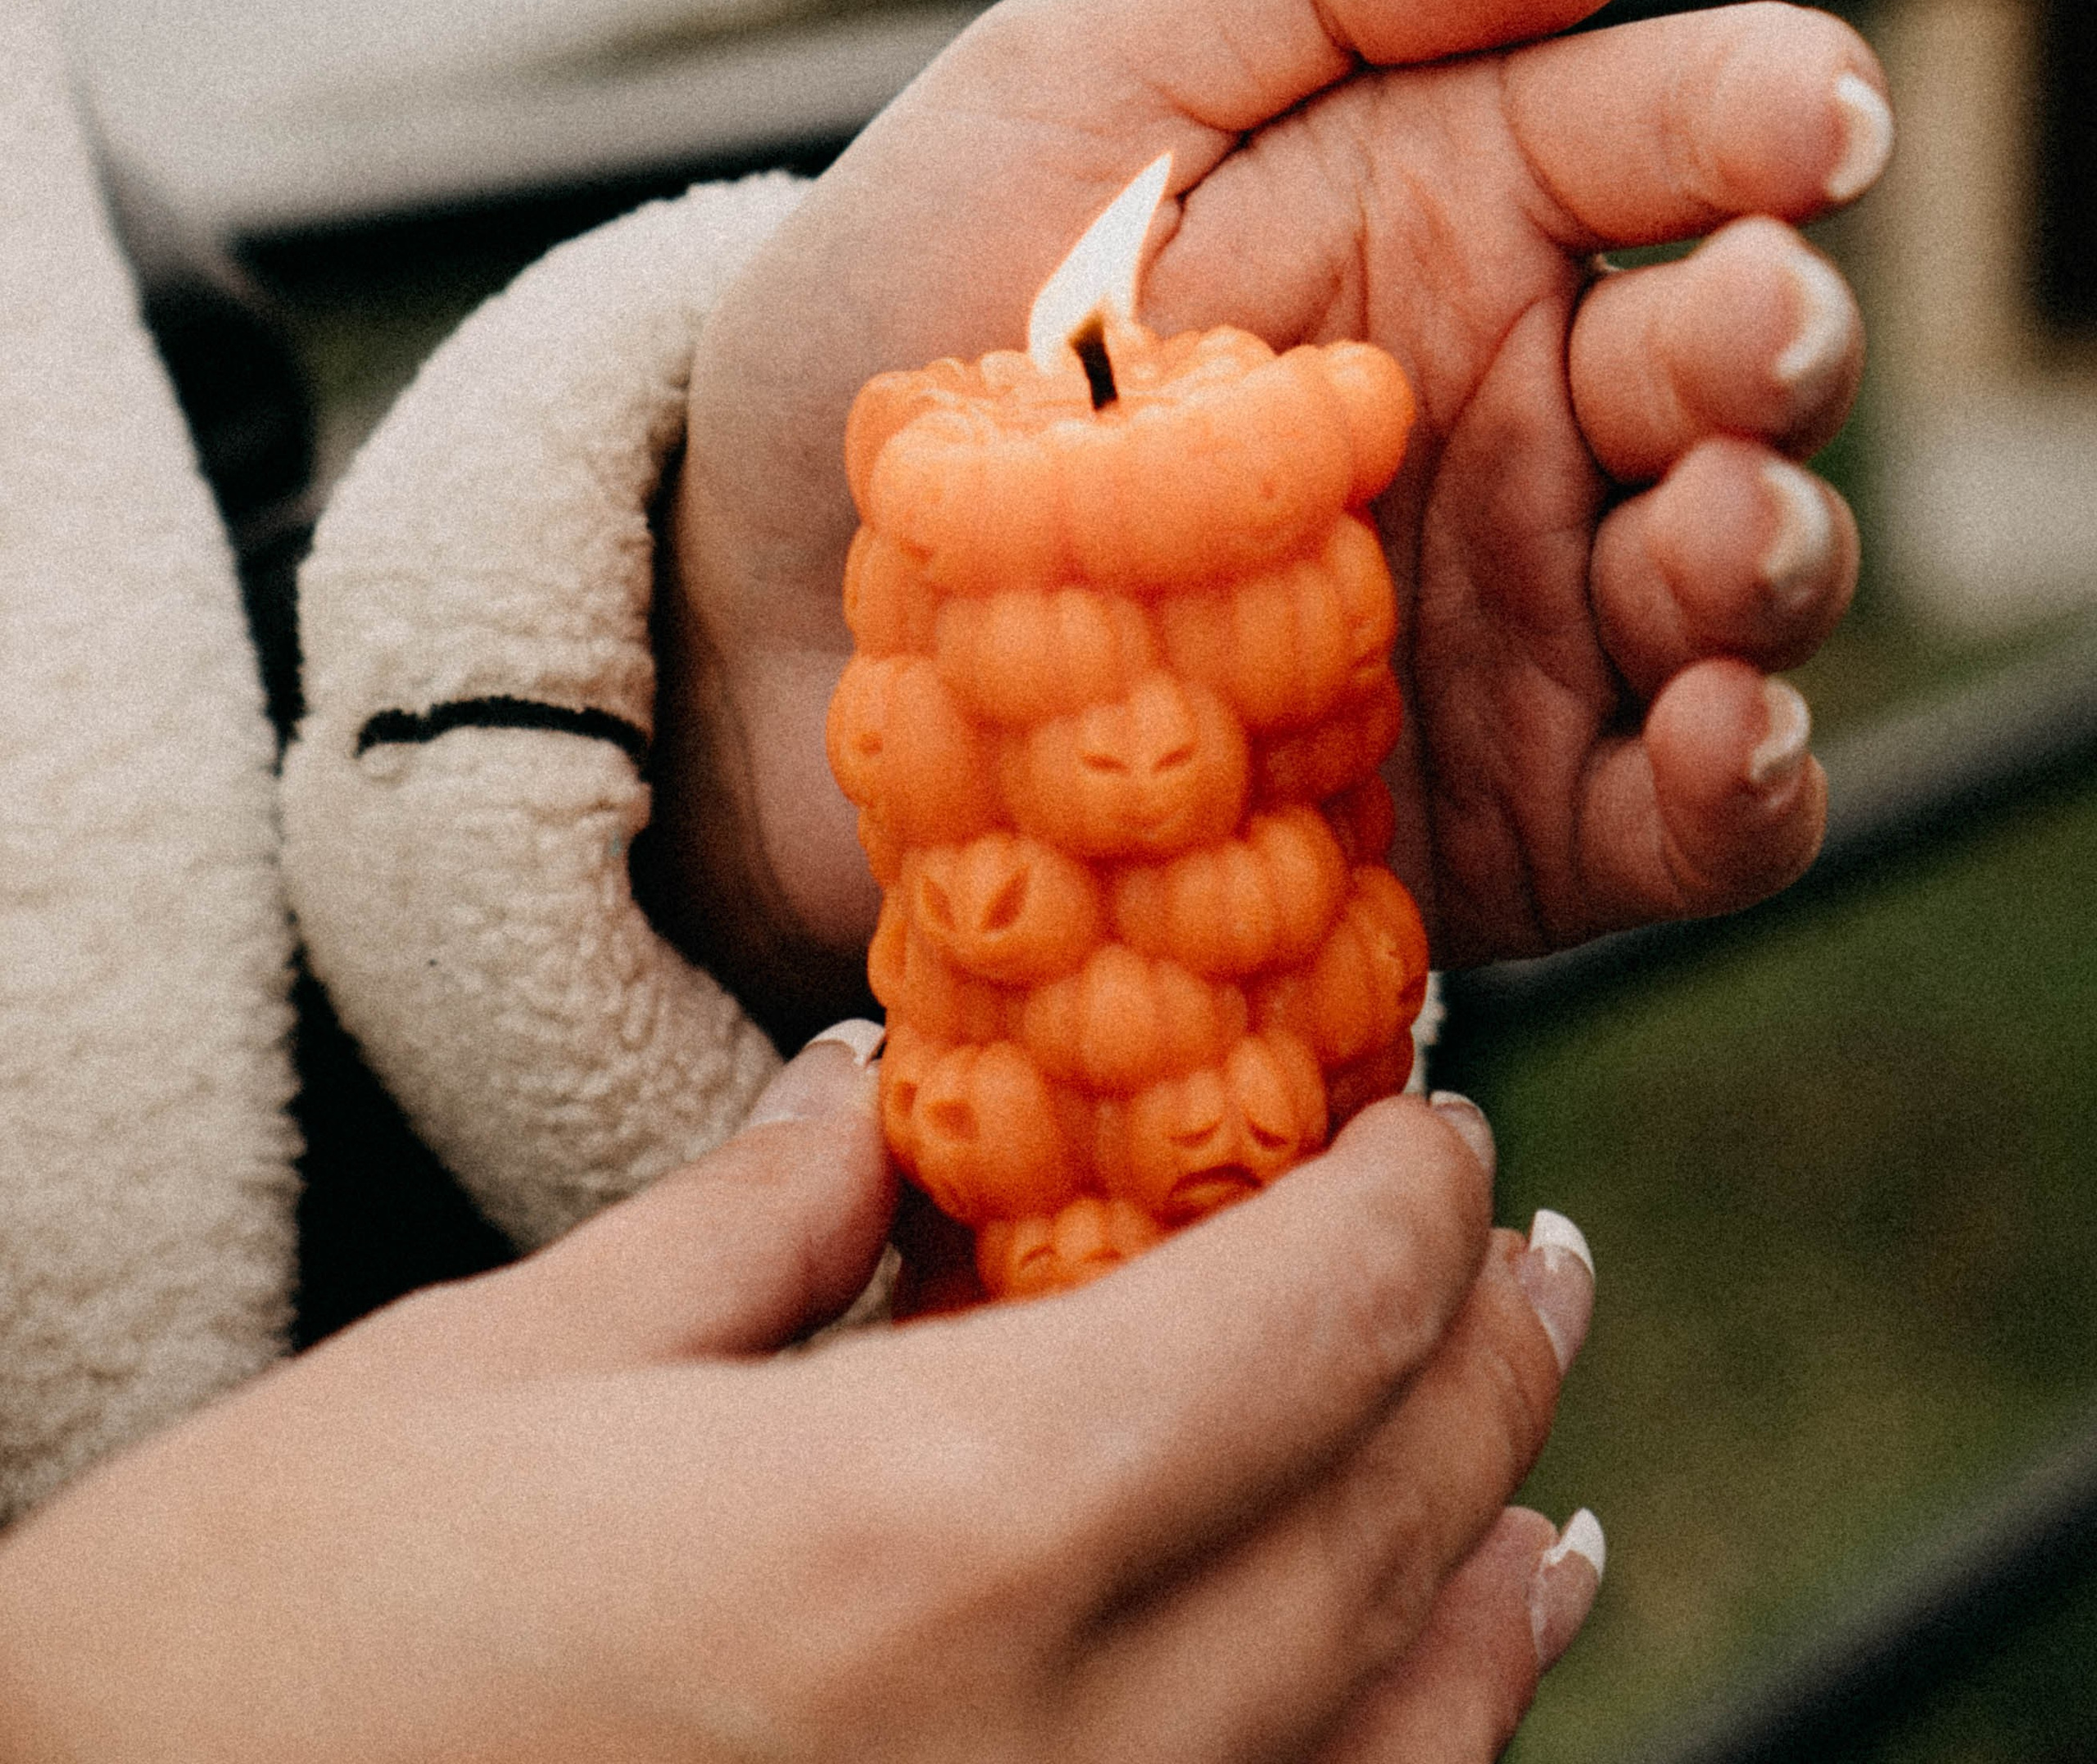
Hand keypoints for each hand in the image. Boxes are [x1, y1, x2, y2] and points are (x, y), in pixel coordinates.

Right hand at [0, 1044, 1599, 1763]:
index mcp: (912, 1541)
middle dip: (1476, 1363)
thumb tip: (883, 1098)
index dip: (1395, 1203)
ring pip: (1379, 1759)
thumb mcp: (507, 1367)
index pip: (1280, 1332)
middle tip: (1521, 1245)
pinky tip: (1418, 1717)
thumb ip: (756, 1227)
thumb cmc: (258, 1639)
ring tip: (1544, 1488)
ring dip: (1489, 1596)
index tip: (1436, 1112)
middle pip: (1370, 1533)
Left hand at [652, 0, 1878, 1038]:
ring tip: (1710, 527)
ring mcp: (1515, 611)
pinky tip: (1717, 731)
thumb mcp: (1076, 80)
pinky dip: (1741, 781)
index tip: (1814, 118)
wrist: (750, 607)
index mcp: (1445, 203)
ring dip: (1768, 552)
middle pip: (1735, 362)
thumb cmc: (907, 306)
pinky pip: (1678, 816)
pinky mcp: (1491, 811)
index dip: (1770, 115)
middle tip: (1740, 335)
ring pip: (1739, 580)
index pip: (1666, 138)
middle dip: (1774, 341)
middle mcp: (1516, 401)